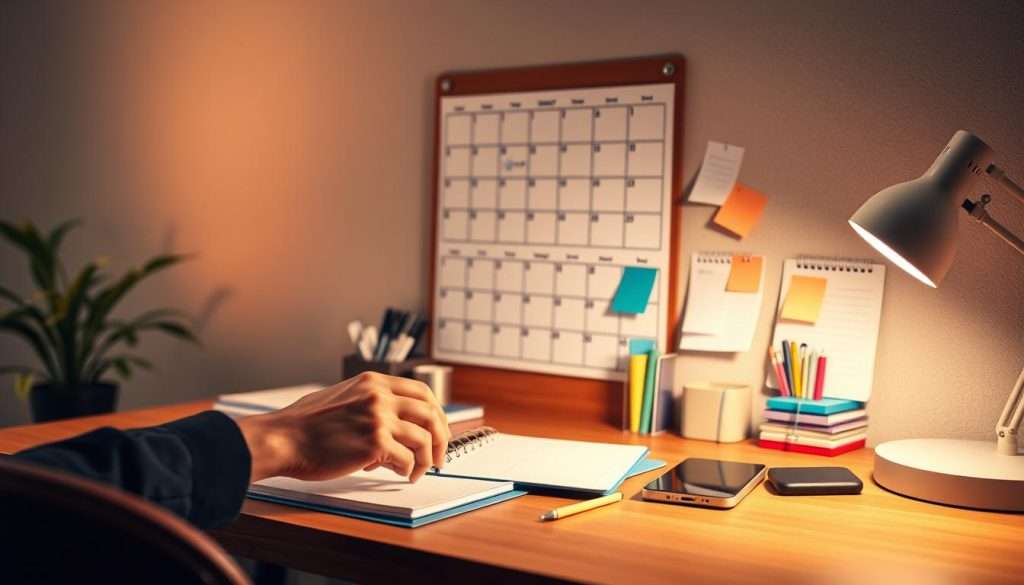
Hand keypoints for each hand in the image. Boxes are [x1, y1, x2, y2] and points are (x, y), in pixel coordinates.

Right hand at [236, 372, 449, 483]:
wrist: (283, 438)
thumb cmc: (305, 425)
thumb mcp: (342, 396)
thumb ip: (369, 403)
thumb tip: (393, 425)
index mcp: (373, 382)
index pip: (422, 392)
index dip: (436, 413)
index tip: (439, 430)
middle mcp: (380, 396)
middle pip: (431, 414)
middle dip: (441, 438)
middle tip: (439, 456)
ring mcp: (379, 418)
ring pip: (424, 439)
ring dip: (427, 459)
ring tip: (417, 472)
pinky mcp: (375, 443)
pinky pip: (407, 459)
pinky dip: (408, 470)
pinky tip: (399, 475)